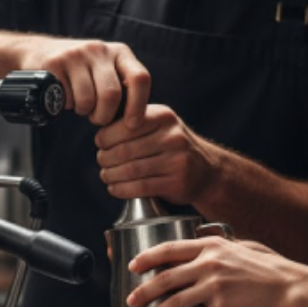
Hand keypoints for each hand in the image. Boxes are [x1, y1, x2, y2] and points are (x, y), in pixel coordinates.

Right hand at [10, 37, 150, 126]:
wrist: (39, 52)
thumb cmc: (81, 72)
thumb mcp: (106, 71)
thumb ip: (122, 88)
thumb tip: (136, 120)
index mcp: (120, 52)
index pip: (139, 78)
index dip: (138, 105)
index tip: (132, 125)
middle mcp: (99, 49)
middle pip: (112, 94)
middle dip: (104, 116)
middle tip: (97, 119)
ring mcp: (76, 54)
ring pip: (88, 99)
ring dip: (84, 111)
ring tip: (80, 105)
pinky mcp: (54, 63)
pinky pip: (67, 98)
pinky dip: (66, 105)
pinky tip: (64, 96)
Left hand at [96, 104, 218, 205]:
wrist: (207, 170)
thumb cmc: (173, 145)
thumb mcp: (160, 123)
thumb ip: (135, 119)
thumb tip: (99, 121)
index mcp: (163, 117)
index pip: (124, 125)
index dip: (105, 136)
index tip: (101, 143)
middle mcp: (172, 137)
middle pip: (124, 150)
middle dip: (105, 158)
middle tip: (102, 161)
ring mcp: (177, 161)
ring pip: (130, 170)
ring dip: (111, 175)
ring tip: (106, 175)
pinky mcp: (176, 183)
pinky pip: (140, 187)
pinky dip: (122, 189)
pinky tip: (115, 188)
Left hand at [126, 236, 303, 306]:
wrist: (290, 287)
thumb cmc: (267, 267)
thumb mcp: (240, 246)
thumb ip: (217, 249)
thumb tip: (200, 251)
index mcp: (210, 246)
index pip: (170, 249)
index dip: (148, 258)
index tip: (133, 266)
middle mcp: (210, 264)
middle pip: (166, 278)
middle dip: (144, 290)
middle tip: (131, 298)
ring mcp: (216, 287)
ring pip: (176, 302)